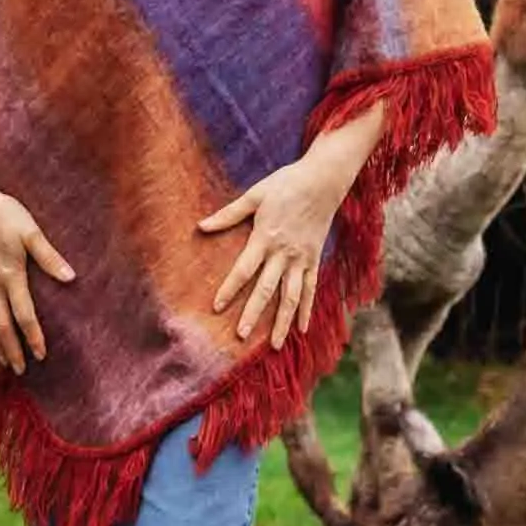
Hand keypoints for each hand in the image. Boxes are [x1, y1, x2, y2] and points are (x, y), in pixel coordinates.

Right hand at [0, 169, 76, 371]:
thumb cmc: (2, 213)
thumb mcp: (29, 230)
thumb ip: (48, 256)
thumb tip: (70, 277)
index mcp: (9, 275)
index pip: (22, 315)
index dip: (32, 337)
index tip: (42, 355)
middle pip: (0, 325)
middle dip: (12, 350)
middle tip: (22, 370)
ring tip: (5, 361)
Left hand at [199, 139, 365, 357]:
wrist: (324, 180)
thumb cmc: (286, 184)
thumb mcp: (255, 195)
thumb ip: (229, 214)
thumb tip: (201, 225)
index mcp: (265, 238)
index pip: (243, 270)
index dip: (229, 289)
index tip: (217, 307)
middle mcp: (284, 254)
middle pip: (266, 290)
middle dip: (253, 314)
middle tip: (241, 336)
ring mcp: (301, 259)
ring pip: (291, 297)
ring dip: (283, 322)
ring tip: (274, 345)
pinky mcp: (314, 259)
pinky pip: (311, 290)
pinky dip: (307, 310)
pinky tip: (302, 329)